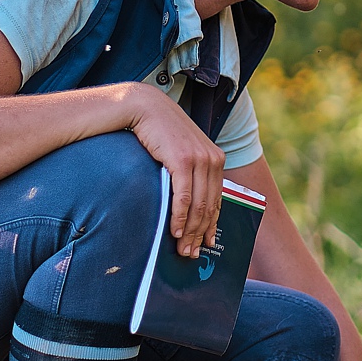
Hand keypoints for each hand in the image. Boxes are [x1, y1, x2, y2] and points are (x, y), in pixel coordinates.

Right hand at [125, 84, 224, 257]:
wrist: (145, 107)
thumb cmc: (160, 132)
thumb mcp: (182, 152)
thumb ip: (190, 172)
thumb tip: (188, 205)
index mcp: (216, 159)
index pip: (216, 200)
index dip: (211, 225)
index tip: (205, 244)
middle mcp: (213, 159)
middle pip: (209, 206)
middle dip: (200, 234)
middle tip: (190, 253)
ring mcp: (200, 159)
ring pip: (198, 205)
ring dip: (189, 231)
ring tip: (182, 249)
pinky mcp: (183, 160)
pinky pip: (183, 197)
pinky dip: (179, 217)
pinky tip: (174, 231)